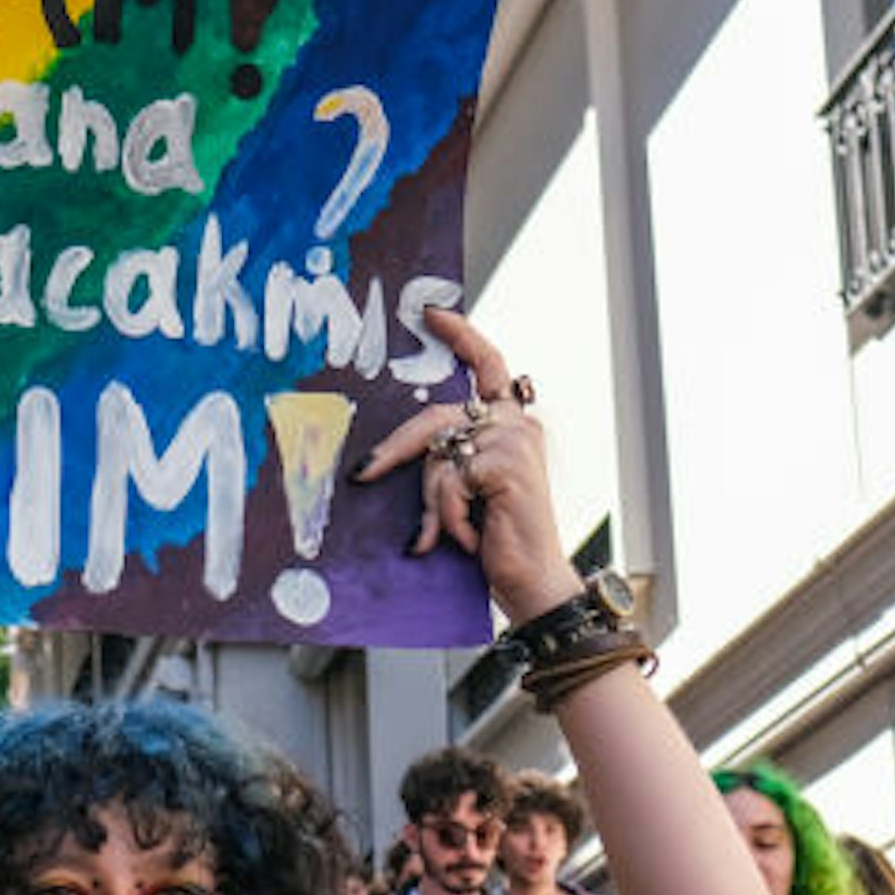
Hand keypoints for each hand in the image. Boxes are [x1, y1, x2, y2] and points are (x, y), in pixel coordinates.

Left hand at [352, 312, 569, 622]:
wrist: (530, 580)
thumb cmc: (495, 537)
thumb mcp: (466, 489)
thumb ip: (447, 457)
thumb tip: (392, 452)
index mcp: (511, 423)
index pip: (488, 365)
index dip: (462, 336)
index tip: (431, 314)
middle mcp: (517, 424)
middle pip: (435, 417)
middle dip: (396, 450)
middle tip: (364, 473)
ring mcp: (515, 441)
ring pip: (438, 454)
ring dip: (432, 502)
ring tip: (442, 535)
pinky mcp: (507, 464)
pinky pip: (448, 480)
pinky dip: (446, 516)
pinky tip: (469, 538)